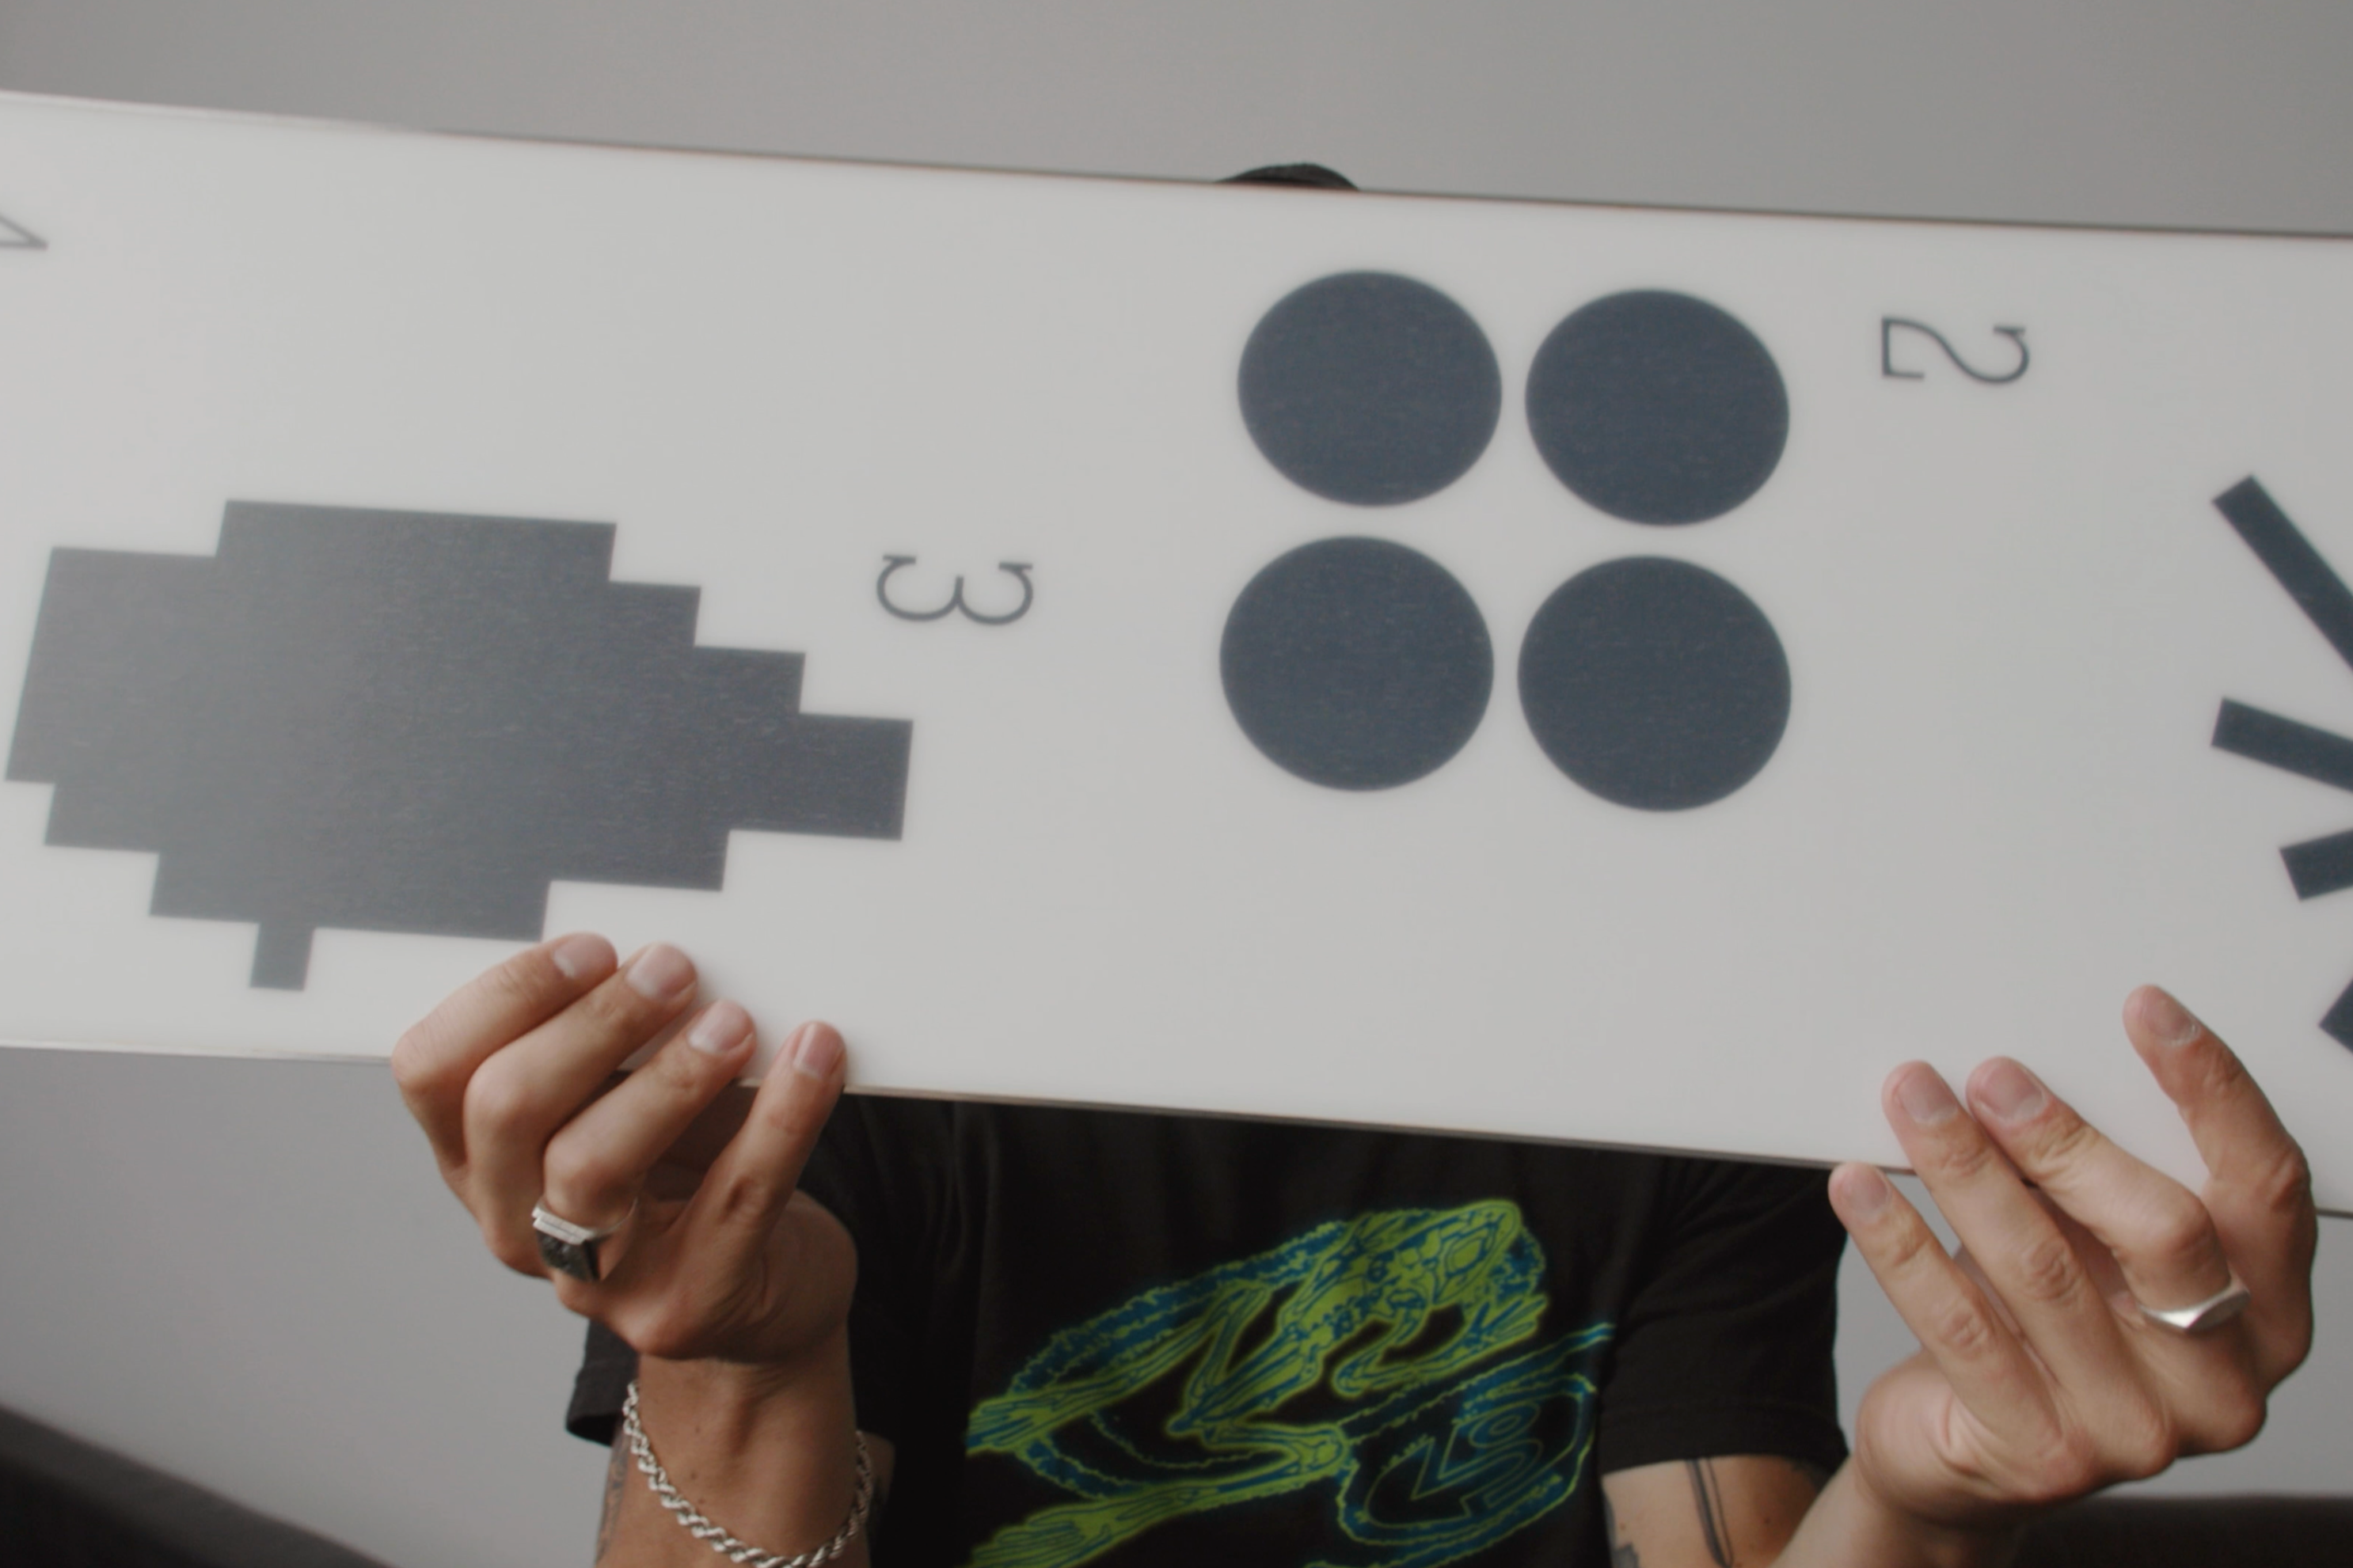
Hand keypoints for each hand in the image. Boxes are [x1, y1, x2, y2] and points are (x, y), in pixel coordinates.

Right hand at [391, 933, 855, 1371]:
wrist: (765, 1293)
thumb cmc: (690, 1172)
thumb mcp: (629, 1100)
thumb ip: (618, 1038)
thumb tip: (662, 946)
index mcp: (479, 1157)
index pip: (432, 1069)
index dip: (503, 997)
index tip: (591, 947)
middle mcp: (513, 1222)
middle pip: (506, 1108)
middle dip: (592, 1022)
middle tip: (672, 969)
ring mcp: (591, 1279)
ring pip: (592, 1164)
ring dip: (669, 1076)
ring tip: (735, 1023)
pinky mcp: (683, 1305)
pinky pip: (735, 1197)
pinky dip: (783, 1117)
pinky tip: (816, 1057)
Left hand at [1829, 986, 2316, 1542]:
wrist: (1964, 1460)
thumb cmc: (2042, 1328)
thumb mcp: (2093, 1251)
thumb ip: (2097, 1181)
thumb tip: (2031, 1065)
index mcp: (2270, 1315)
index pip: (2267, 1188)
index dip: (2213, 1090)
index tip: (2143, 1008)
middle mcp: (2223, 1382)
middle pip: (2163, 1230)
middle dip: (2068, 1138)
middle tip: (1992, 1073)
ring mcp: (2138, 1430)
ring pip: (2043, 1268)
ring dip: (1966, 1168)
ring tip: (1913, 1098)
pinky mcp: (2041, 1453)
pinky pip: (1959, 1324)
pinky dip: (1899, 1242)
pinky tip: (1857, 1186)